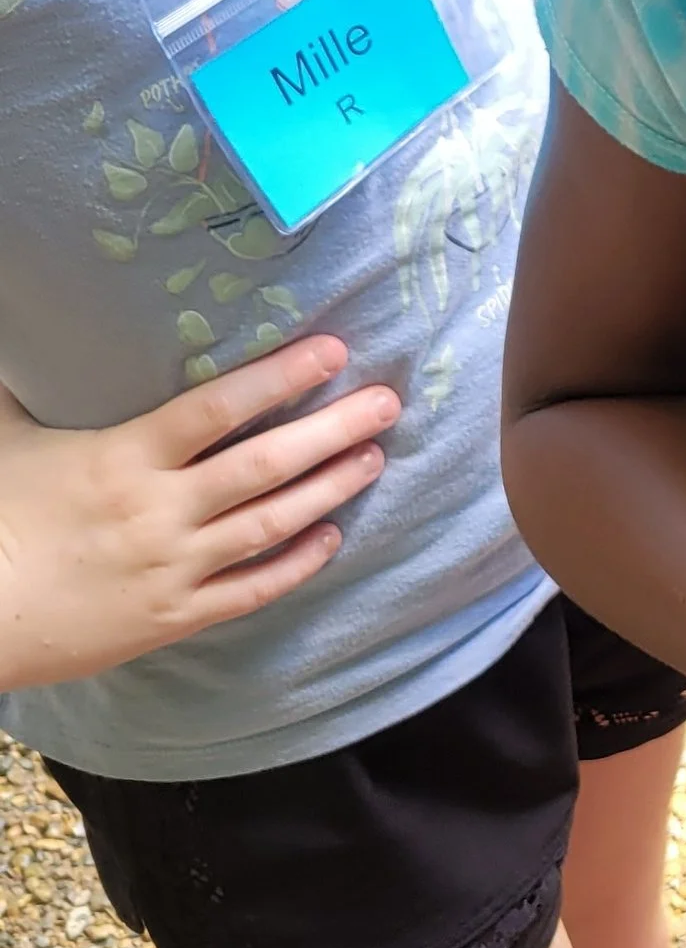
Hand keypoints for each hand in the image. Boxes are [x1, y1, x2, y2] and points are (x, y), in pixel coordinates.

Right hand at [0, 337, 399, 689]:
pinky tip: (331, 538)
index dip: (280, 377)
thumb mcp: (6, 438)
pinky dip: (296, 564)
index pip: (218, 407)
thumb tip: (21, 330)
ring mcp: (174, 567)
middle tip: (386, 402)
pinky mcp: (176, 617)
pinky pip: (251, 590)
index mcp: (124, 458)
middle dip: (333, 429)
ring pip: (271, 524)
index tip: (334, 350)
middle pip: (266, 464)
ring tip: (373, 457)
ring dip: (329, 489)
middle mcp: (161, 510)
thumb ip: (24, 387)